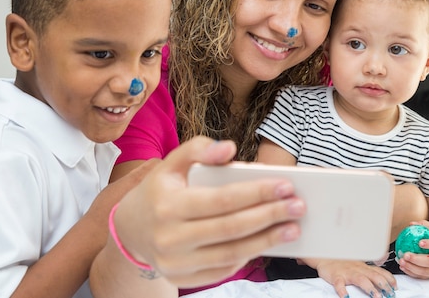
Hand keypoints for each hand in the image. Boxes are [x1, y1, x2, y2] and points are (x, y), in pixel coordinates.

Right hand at [114, 136, 306, 287]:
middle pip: (231, 228)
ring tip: (292, 228)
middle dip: (270, 216)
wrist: (130, 230)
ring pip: (231, 253)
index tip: (286, 186)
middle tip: (298, 207)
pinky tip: (267, 241)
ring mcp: (176, 263)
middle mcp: (170, 238)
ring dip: (267, 241)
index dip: (257, 193)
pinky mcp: (183, 279)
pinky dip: (249, 255)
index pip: (222, 199)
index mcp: (168, 206)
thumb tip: (230, 149)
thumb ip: (198, 149)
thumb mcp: (170, 163)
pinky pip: (223, 269)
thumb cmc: (159, 191)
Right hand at [307, 258, 395, 297]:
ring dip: (369, 288)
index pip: (380, 272)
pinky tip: (346, 297)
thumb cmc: (342, 263)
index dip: (389, 279)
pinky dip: (342, 290)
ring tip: (375, 296)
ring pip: (360, 279)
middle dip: (383, 285)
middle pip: (373, 275)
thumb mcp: (358, 265)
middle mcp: (358, 269)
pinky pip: (339, 283)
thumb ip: (369, 271)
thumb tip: (383, 279)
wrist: (325, 256)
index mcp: (364, 267)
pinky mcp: (336, 276)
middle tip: (390, 294)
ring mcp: (347, 272)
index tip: (395, 286)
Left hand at [395, 220, 428, 278]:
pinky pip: (422, 277)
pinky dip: (411, 273)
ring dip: (412, 267)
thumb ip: (425, 226)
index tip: (420, 242)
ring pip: (426, 272)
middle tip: (406, 254)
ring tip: (401, 261)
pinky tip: (403, 267)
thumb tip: (411, 224)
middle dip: (418, 259)